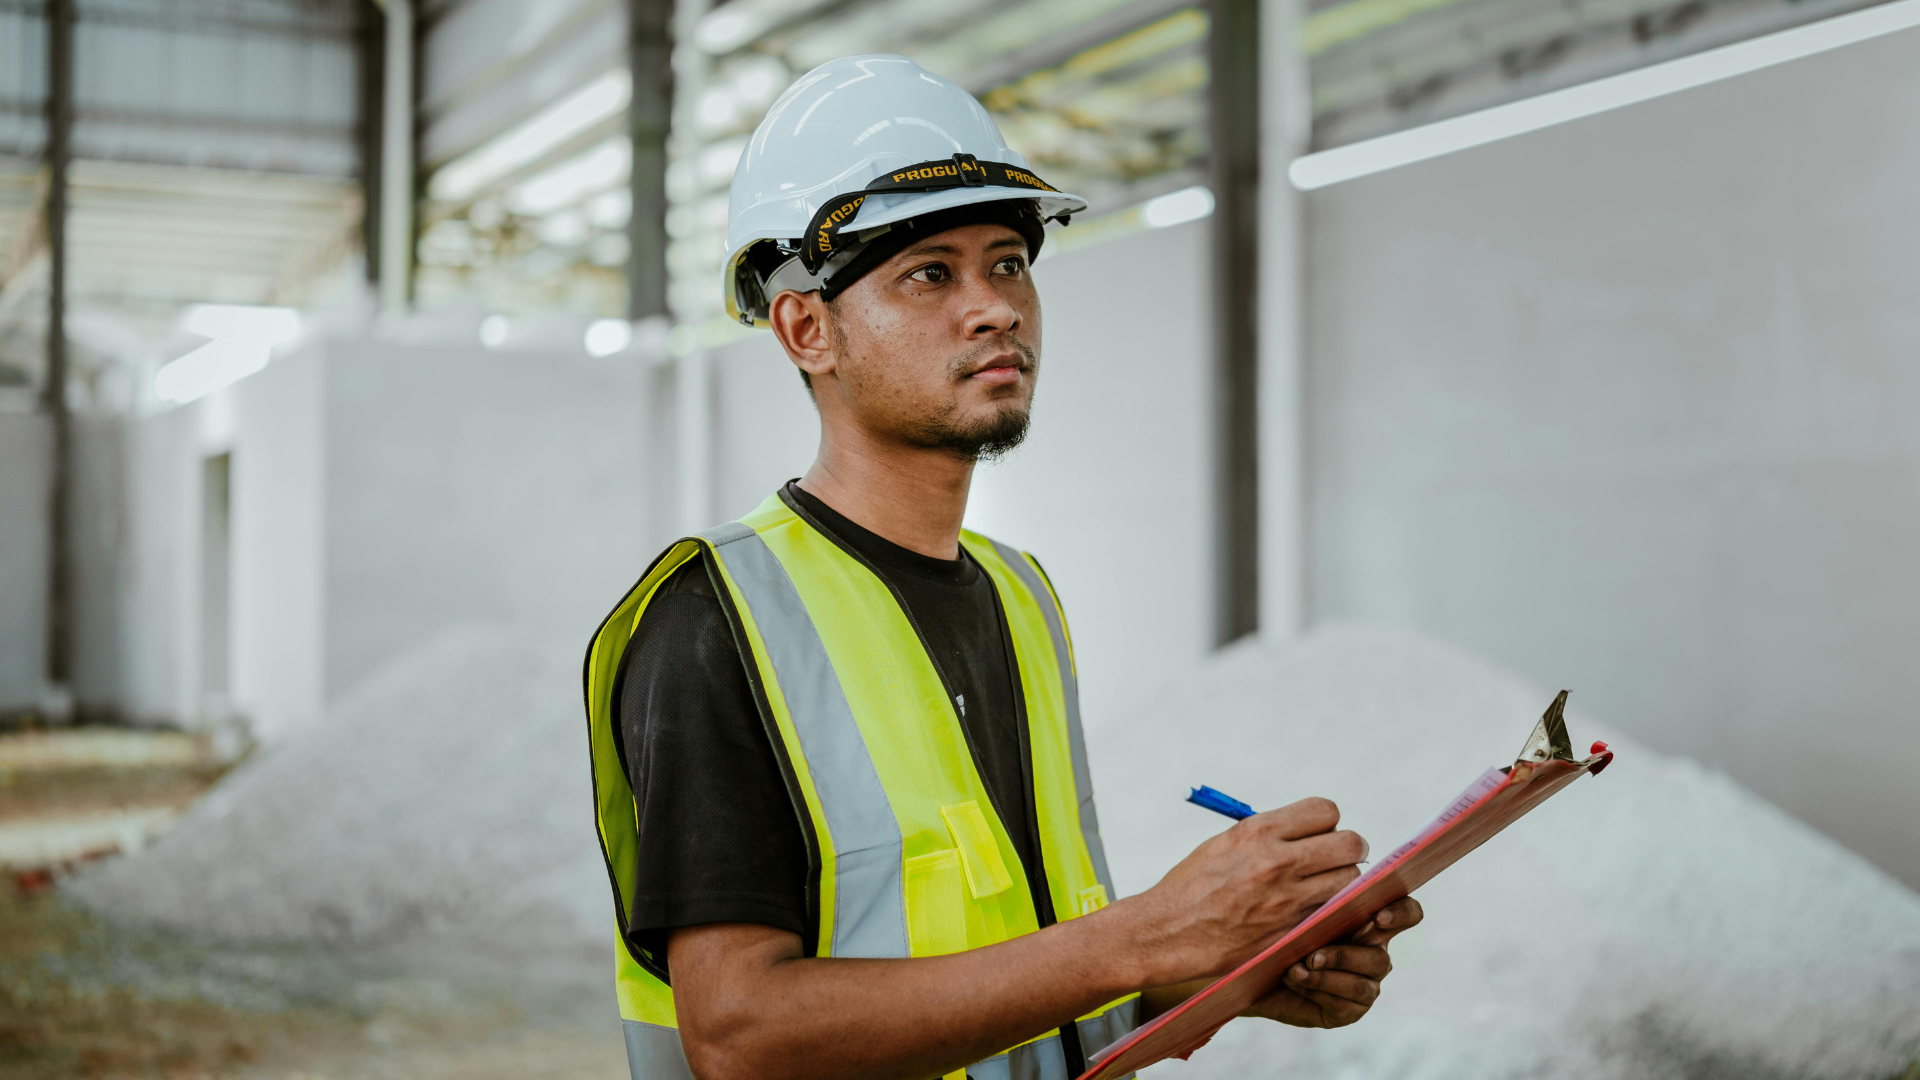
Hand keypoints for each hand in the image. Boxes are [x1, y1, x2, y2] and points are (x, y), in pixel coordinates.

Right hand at [1114, 797, 1368, 988]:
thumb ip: (1268, 834)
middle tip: (1335, 860)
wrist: (1168, 931)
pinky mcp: (1289, 932)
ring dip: (1342, 883)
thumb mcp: (1225, 843)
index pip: (1326, 811)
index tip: (1320, 834)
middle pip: (1350, 844)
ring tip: (1323, 888)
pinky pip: (1332, 914)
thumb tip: (1305, 831)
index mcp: (1258, 832)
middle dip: (1347, 850)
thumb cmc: (1192, 887)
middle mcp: (1277, 862)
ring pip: (1349, 881)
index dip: (1327, 823)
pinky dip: (1328, 912)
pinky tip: (1311, 912)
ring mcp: (1286, 900)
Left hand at [1244, 897, 1423, 1027]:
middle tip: (1313, 954)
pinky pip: (1344, 1004)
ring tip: (1296, 968)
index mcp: (1370, 922)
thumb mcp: (1300, 908)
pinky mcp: (1349, 1010)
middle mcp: (1373, 954)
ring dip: (1326, 975)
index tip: (1378, 917)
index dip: (1402, 914)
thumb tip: (1324, 890)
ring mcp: (1365, 985)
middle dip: (1345, 957)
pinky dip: (1317, 989)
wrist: (1255, 966)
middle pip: (1382, 958)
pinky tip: (1293, 978)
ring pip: (1362, 984)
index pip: (1407, 913)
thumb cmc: (1281, 928)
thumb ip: (1321, 900)